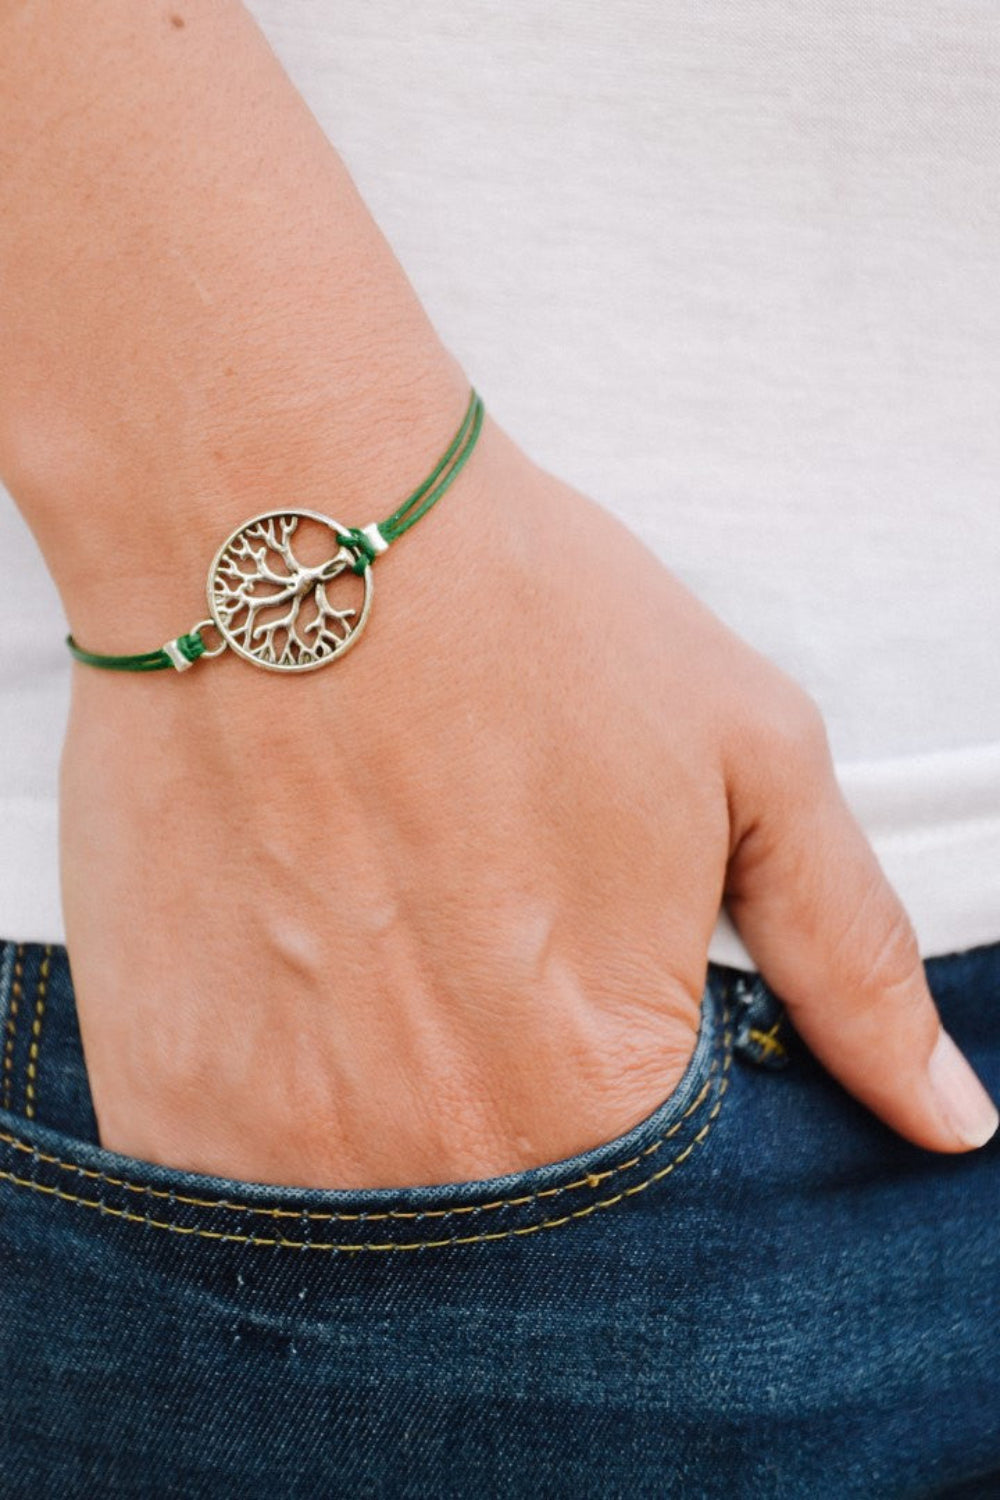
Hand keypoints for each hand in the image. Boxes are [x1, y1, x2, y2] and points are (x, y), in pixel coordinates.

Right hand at [59, 416, 997, 1188]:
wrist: (276, 528)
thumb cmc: (520, 621)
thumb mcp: (747, 764)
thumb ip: (850, 962)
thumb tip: (946, 1116)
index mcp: (591, 1094)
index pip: (661, 1215)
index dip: (638, 1091)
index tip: (593, 994)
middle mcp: (426, 1155)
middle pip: (513, 1225)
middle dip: (519, 1100)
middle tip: (482, 938)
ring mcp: (272, 1144)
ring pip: (379, 1204)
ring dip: (400, 1102)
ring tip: (391, 933)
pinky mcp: (162, 1099)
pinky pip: (248, 1180)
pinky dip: (292, 1097)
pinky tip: (305, 957)